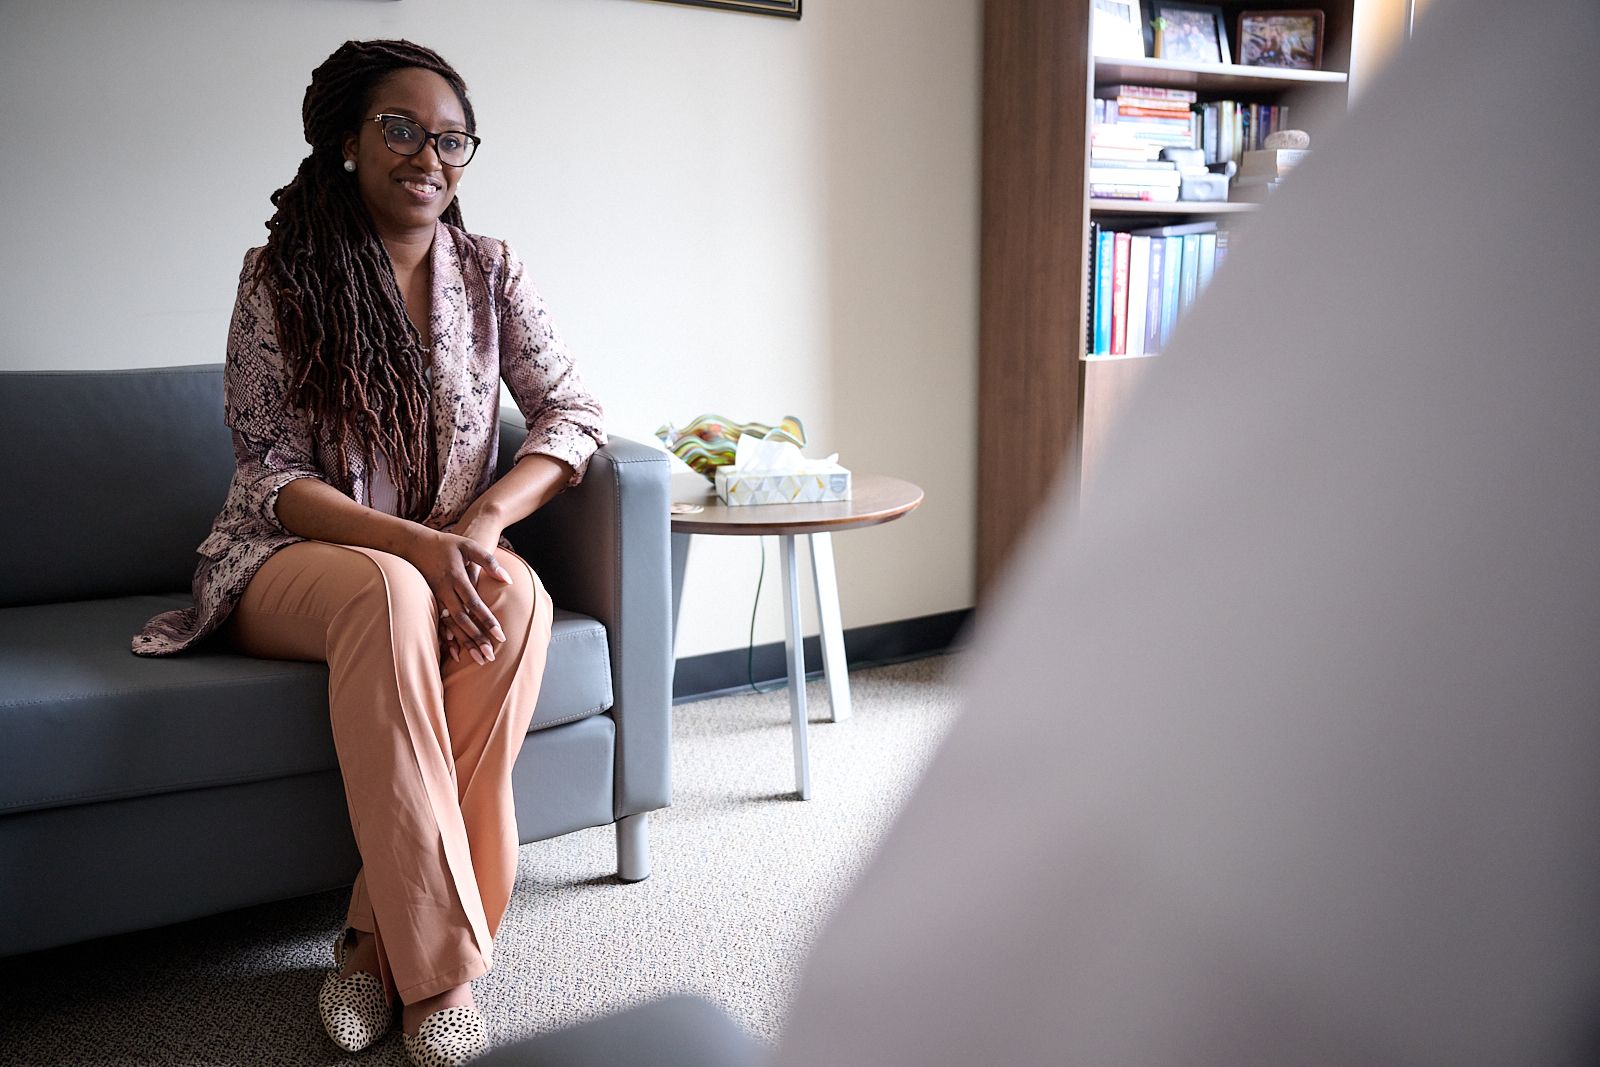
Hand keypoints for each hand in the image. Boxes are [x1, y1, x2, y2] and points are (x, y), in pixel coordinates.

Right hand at [403, 526, 511, 664]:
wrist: (415, 544)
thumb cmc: (448, 544)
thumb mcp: (469, 546)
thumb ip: (489, 561)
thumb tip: (507, 579)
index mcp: (456, 577)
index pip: (474, 603)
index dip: (487, 620)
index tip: (500, 635)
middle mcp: (444, 590)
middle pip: (462, 619)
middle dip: (477, 638)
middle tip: (491, 656)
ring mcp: (435, 598)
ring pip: (451, 625)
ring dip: (464, 643)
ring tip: (479, 659)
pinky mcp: (430, 602)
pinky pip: (440, 624)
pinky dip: (447, 639)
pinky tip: (456, 653)